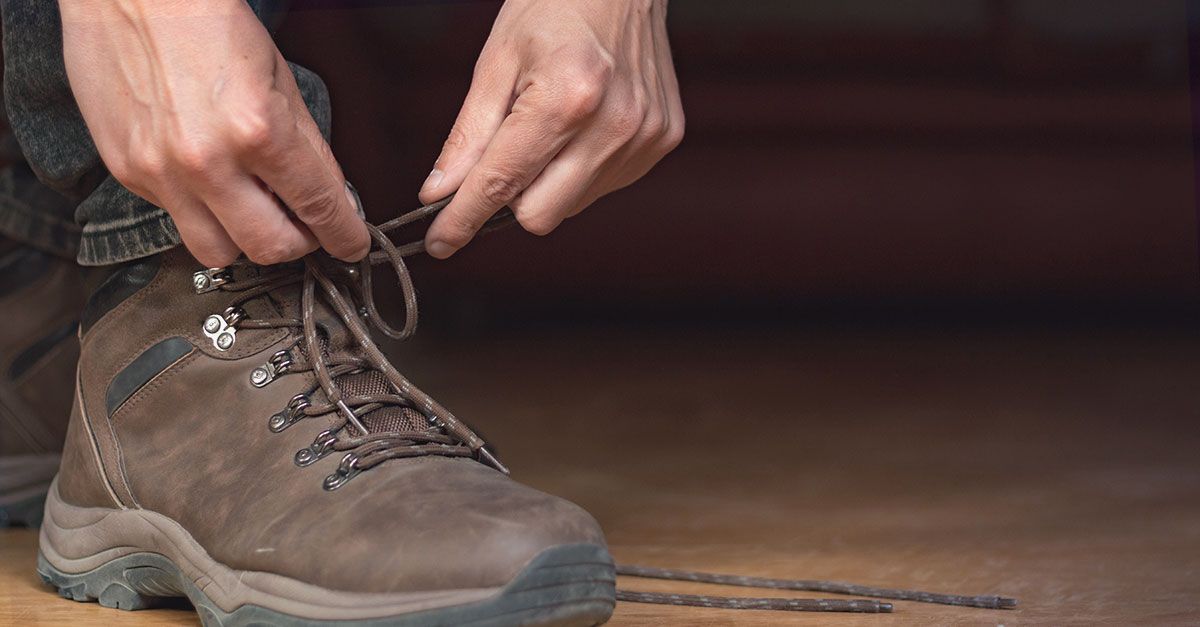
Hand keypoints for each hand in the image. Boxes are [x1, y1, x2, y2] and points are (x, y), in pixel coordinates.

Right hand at [59, 0, 368, 266]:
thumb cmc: (206, 23)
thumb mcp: (280, 79)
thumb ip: (307, 146)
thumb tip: (331, 197)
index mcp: (258, 132)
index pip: (318, 208)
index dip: (344, 235)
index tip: (351, 245)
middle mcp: (207, 162)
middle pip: (270, 249)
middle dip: (298, 243)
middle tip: (304, 227)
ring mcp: (162, 174)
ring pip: (219, 252)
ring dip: (245, 240)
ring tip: (254, 209)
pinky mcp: (128, 174)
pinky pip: (177, 220)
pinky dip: (201, 210)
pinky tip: (207, 177)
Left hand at [419, 0, 683, 257]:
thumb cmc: (557, 5)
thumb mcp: (497, 61)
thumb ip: (469, 136)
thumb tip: (440, 193)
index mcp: (566, 97)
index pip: (502, 183)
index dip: (463, 218)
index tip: (442, 241)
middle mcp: (613, 123)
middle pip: (541, 214)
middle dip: (511, 200)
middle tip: (502, 157)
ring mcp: (644, 136)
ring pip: (571, 204)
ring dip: (549, 181)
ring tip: (552, 123)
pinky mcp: (662, 141)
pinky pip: (603, 186)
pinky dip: (581, 168)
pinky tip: (583, 124)